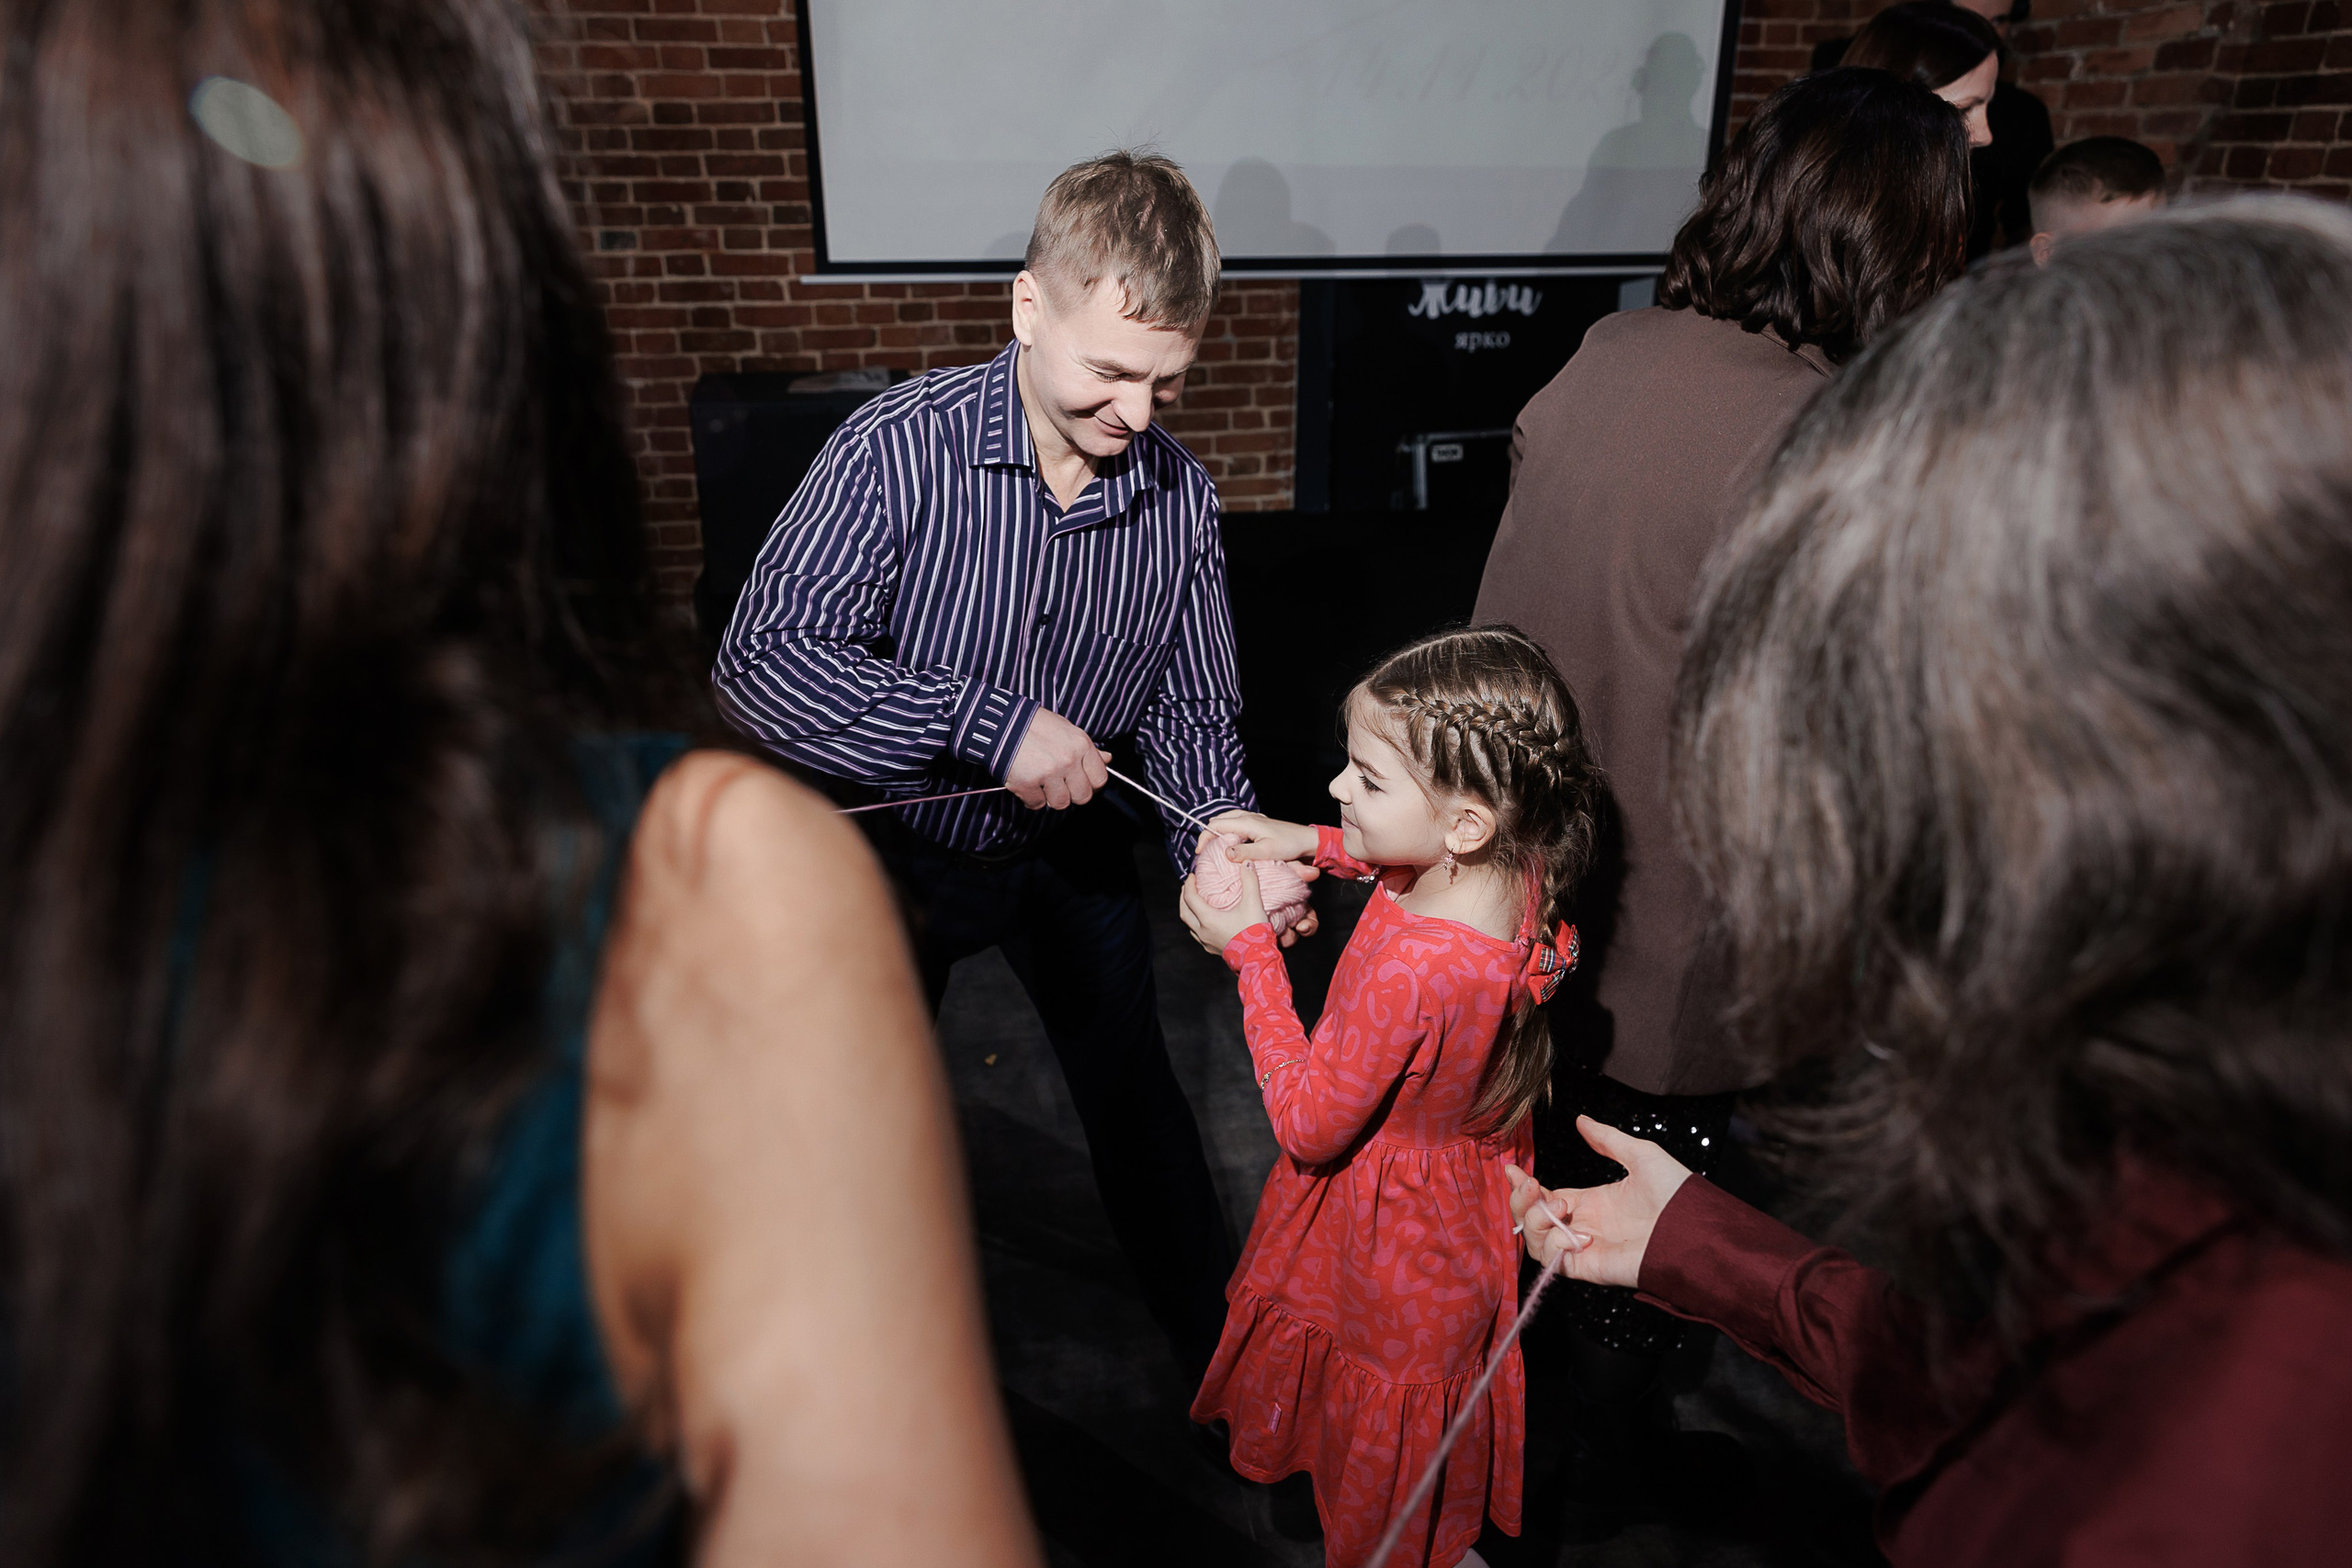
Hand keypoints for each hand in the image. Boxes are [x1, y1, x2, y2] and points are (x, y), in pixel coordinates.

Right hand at [1005, 708, 1108, 810]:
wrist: (1001, 723)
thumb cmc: (1034, 725)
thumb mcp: (1066, 730)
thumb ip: (1088, 748)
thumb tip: (1108, 759)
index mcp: (1081, 745)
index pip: (1100, 779)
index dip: (1091, 784)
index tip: (1080, 782)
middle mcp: (1068, 760)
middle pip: (1083, 796)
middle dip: (1071, 794)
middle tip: (1059, 784)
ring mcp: (1048, 773)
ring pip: (1060, 803)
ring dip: (1050, 797)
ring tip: (1041, 782)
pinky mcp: (1027, 784)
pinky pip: (1036, 804)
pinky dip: (1030, 798)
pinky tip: (1027, 783)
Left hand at [1192, 824, 1320, 947]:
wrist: (1259, 960)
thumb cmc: (1255, 932)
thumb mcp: (1253, 904)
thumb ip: (1249, 881)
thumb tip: (1246, 862)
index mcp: (1208, 919)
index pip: (1190, 898)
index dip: (1189, 885)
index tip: (1192, 875)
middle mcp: (1203, 932)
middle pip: (1184, 912)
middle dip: (1184, 897)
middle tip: (1188, 886)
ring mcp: (1206, 943)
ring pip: (1189, 925)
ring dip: (1188, 911)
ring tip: (1194, 902)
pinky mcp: (1212, 950)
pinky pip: (1197, 934)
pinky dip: (1196, 924)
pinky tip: (1205, 921)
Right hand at [1202, 810, 1319, 865]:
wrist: (1307, 840)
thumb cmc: (1289, 846)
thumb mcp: (1266, 852)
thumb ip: (1245, 852)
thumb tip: (1225, 853)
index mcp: (1247, 822)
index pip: (1216, 825)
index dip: (1204, 838)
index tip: (1199, 853)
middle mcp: (1248, 817)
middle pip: (1219, 820)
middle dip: (1208, 834)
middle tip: (1203, 852)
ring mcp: (1253, 818)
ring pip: (1227, 819)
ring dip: (1217, 831)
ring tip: (1212, 846)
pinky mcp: (1258, 823)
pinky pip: (1236, 822)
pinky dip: (1227, 829)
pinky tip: (1229, 841)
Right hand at [1503, 1117, 1693, 1288]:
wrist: (1696, 1227)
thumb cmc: (1677, 1193)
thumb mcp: (1639, 1155)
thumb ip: (1607, 1140)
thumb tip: (1581, 1120)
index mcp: (1592, 1203)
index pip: (1545, 1198)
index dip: (1525, 1187)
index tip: (1512, 1169)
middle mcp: (1584, 1226)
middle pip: (1532, 1221)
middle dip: (1521, 1202)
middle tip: (1530, 1184)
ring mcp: (1585, 1249)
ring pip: (1536, 1243)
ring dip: (1535, 1221)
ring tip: (1559, 1206)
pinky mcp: (1590, 1267)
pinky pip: (1554, 1262)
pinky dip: (1555, 1245)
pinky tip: (1578, 1232)